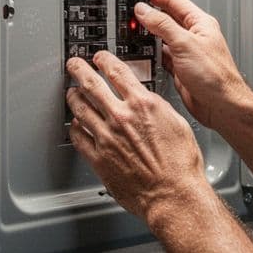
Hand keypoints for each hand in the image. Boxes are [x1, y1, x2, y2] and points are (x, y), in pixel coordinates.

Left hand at [65, 53, 208, 222]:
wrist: (173, 194)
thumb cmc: (181, 165)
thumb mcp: (177, 123)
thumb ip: (158, 108)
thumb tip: (148, 102)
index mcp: (143, 105)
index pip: (117, 72)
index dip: (105, 61)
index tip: (99, 58)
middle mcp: (122, 118)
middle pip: (92, 85)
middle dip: (79, 70)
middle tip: (74, 65)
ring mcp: (107, 138)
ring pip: (81, 109)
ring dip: (74, 97)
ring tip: (71, 93)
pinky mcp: (99, 159)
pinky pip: (79, 138)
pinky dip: (75, 127)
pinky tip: (76, 125)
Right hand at [135, 0, 252, 131]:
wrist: (221, 105)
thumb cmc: (216, 75)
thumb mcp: (185, 43)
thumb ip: (163, 24)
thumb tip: (144, 10)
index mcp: (200, 23)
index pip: (174, 1)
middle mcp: (194, 36)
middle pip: (167, 18)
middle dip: (149, 14)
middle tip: (131, 11)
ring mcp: (186, 53)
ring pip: (162, 37)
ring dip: (148, 34)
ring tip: (132, 30)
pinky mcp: (180, 69)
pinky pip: (161, 56)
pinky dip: (150, 54)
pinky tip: (142, 52)